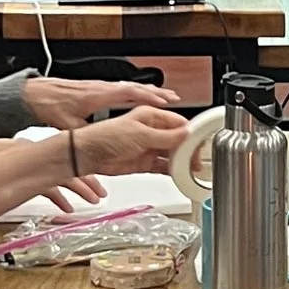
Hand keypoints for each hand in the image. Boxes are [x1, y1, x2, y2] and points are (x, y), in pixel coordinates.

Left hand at [23, 75, 180, 127]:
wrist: (34, 97)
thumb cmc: (50, 105)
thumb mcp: (70, 125)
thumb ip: (89, 136)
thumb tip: (97, 149)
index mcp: (99, 94)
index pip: (131, 93)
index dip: (150, 98)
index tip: (167, 103)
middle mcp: (103, 90)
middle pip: (136, 90)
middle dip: (156, 94)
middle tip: (175, 99)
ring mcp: (101, 92)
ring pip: (130, 92)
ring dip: (148, 95)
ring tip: (165, 100)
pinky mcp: (97, 95)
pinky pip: (121, 96)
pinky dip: (135, 99)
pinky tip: (141, 105)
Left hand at [75, 104, 189, 176]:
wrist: (87, 155)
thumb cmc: (105, 137)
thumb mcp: (140, 134)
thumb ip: (165, 136)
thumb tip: (185, 134)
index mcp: (150, 116)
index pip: (178, 123)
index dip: (190, 132)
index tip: (200, 142)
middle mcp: (151, 130)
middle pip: (178, 140)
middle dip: (188, 149)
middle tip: (197, 159)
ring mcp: (148, 147)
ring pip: (172, 154)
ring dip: (181, 161)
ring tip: (190, 168)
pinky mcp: (144, 162)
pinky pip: (163, 166)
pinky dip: (172, 170)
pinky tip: (179, 173)